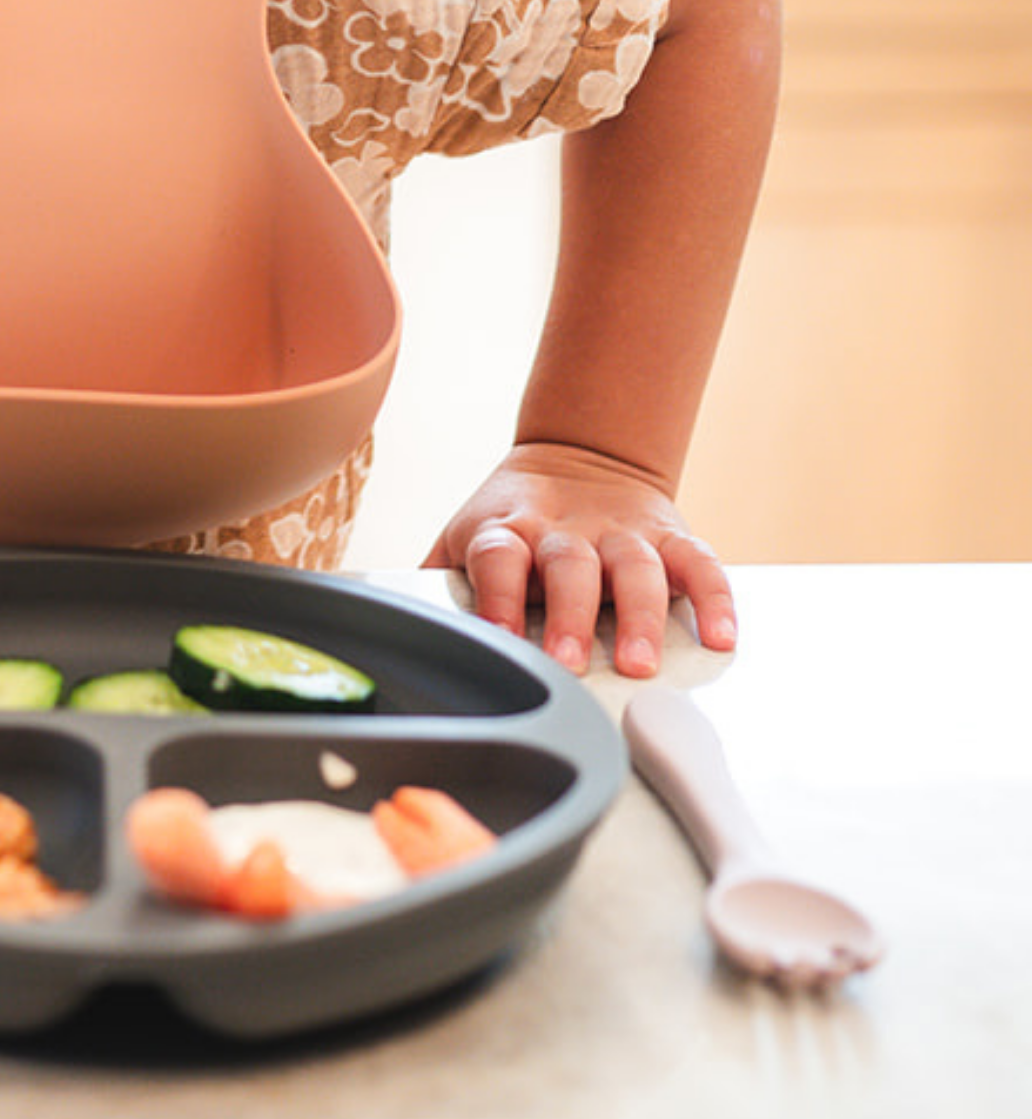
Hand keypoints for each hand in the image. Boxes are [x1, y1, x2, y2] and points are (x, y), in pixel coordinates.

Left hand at [425, 443, 737, 679]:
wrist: (578, 455)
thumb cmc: (514, 521)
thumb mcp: (467, 539)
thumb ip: (441, 582)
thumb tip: (398, 626)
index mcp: (508, 529)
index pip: (498, 558)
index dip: (497, 597)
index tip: (502, 641)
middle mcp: (564, 529)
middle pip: (568, 566)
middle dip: (570, 616)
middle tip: (571, 663)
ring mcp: (620, 530)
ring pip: (635, 566)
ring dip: (640, 616)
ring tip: (641, 663)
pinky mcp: (668, 534)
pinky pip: (699, 562)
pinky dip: (715, 597)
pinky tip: (721, 637)